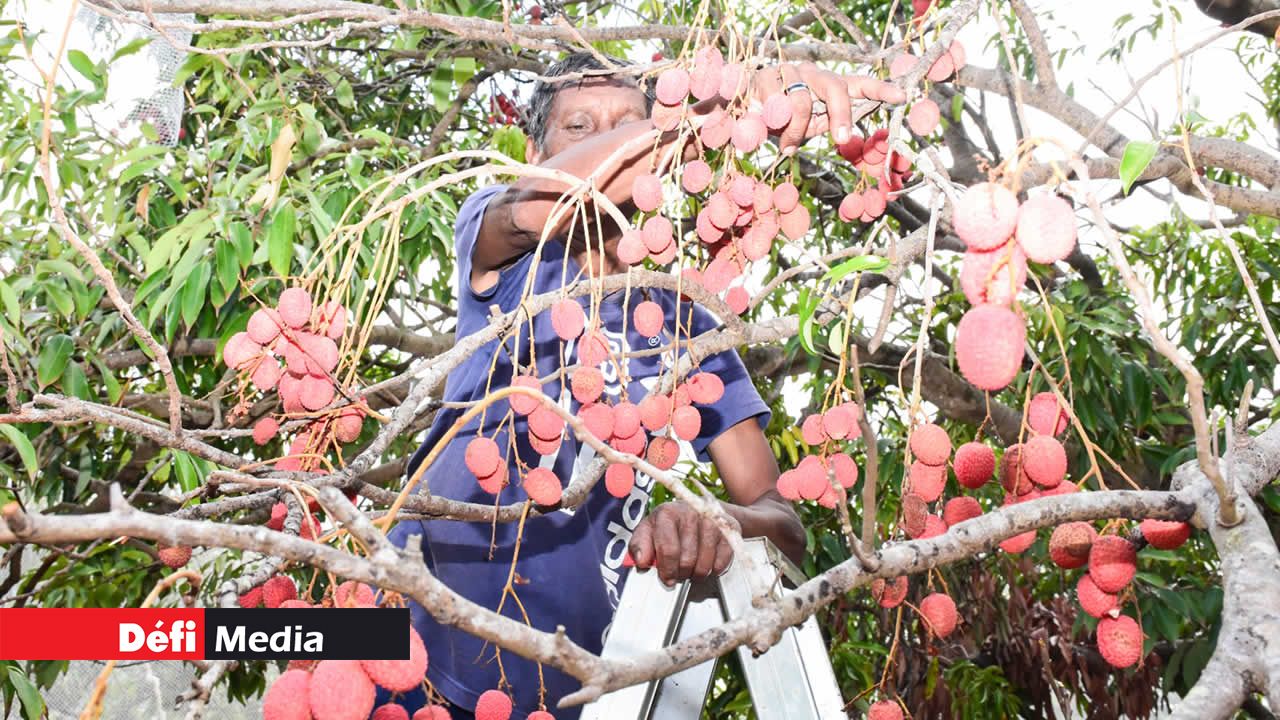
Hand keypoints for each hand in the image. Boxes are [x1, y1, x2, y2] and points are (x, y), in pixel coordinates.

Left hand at [629, 501, 740, 585]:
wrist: (700, 508)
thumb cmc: (670, 524)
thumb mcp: (648, 530)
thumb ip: (638, 546)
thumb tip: (640, 561)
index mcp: (667, 513)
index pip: (668, 550)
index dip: (667, 570)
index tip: (666, 578)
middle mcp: (690, 513)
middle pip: (687, 560)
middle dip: (681, 573)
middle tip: (679, 573)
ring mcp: (711, 521)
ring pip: (704, 564)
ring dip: (696, 573)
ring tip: (691, 568)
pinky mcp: (728, 530)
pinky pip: (721, 563)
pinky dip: (713, 570)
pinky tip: (706, 562)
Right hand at [749, 62, 906, 154]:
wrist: (741, 109)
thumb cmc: (782, 120)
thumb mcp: (810, 126)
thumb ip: (828, 125)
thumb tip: (848, 135)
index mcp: (829, 85)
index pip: (860, 83)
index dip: (881, 89)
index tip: (902, 96)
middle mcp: (813, 73)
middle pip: (836, 87)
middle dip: (842, 115)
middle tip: (841, 139)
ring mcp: (790, 72)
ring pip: (803, 102)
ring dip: (796, 131)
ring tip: (787, 145)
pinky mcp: (767, 76)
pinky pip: (778, 105)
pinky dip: (776, 126)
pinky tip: (768, 131)